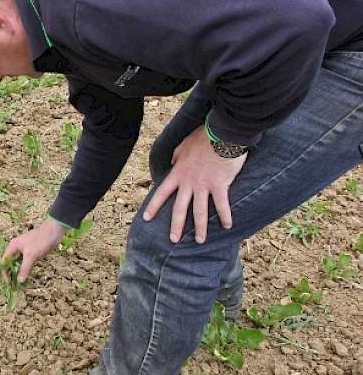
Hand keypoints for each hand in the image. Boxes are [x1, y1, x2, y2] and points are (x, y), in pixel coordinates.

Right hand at [2, 219, 66, 282]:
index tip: (9, 282)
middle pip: (10, 263)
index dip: (5, 272)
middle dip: (11, 273)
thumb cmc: (40, 241)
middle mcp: (16, 248)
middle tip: (15, 284)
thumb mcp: (31, 255)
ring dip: (18, 272)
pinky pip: (25, 262)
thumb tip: (19, 281)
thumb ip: (24, 268)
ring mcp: (24, 250)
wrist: (54, 231)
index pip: (4, 261)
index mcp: (13, 247)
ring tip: (21, 282)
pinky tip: (27, 275)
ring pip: (18, 263)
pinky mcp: (31, 252)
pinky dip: (25, 269)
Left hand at [143, 126, 245, 242]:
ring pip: (200, 212)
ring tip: (201, 241)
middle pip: (179, 208)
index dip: (153, 206)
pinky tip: (227, 226)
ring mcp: (204, 185)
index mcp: (178, 173)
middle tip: (173, 240)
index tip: (146, 218)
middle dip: (176, 226)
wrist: (222, 133)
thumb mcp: (183, 145)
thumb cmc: (204, 137)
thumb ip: (176, 156)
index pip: (162, 192)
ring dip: (201, 228)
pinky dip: (225, 216)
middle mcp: (189, 183)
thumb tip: (173, 162)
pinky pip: (222, 205)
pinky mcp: (220, 185)